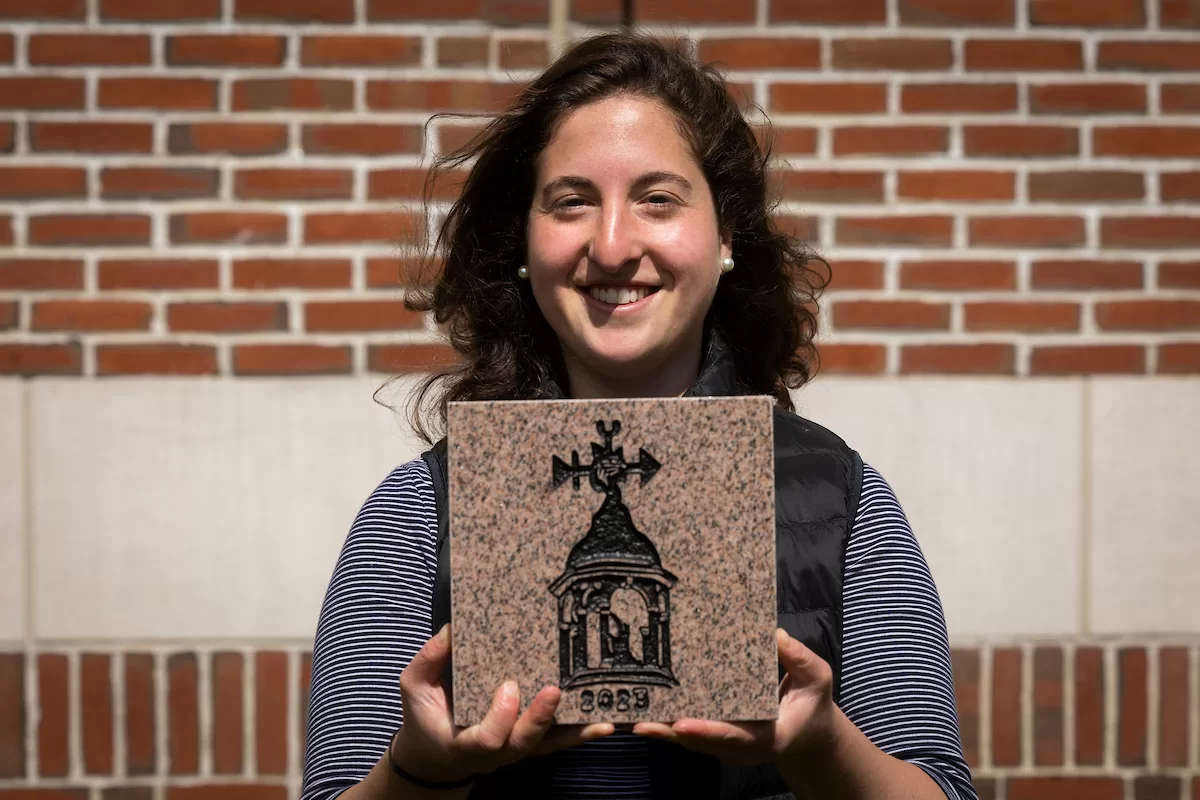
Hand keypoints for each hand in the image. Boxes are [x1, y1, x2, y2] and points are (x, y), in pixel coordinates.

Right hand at [392, 624, 614, 782]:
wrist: (435, 752)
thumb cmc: (427, 715)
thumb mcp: (415, 688)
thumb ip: (428, 660)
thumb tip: (451, 629)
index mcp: (464, 742)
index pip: (487, 740)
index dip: (502, 717)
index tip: (509, 687)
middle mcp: (495, 751)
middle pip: (523, 744)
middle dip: (540, 719)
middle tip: (554, 690)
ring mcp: (515, 749)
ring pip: (547, 745)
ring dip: (574, 732)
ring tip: (601, 719)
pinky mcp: (530, 743)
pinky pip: (558, 741)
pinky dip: (580, 734)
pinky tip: (605, 724)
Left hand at [632, 628, 836, 765]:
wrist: (809, 732)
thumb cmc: (812, 703)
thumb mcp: (817, 679)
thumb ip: (800, 659)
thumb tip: (777, 636)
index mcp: (766, 737)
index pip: (732, 735)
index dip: (705, 731)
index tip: (679, 725)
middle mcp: (742, 747)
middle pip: (700, 742)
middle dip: (669, 733)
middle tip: (640, 722)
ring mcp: (727, 745)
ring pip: (690, 741)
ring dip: (662, 730)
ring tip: (632, 716)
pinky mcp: (718, 737)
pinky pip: (691, 733)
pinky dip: (669, 723)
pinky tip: (646, 708)